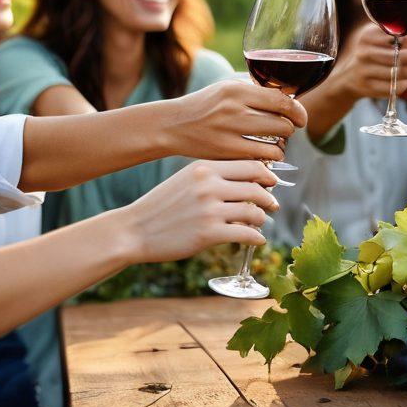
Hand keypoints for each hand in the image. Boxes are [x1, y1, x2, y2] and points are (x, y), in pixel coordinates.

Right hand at [122, 160, 276, 262]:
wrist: (134, 230)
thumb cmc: (162, 206)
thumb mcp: (186, 180)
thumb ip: (215, 177)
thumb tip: (250, 181)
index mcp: (204, 168)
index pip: (251, 166)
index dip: (268, 176)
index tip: (272, 183)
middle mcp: (208, 185)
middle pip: (257, 188)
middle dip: (269, 198)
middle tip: (273, 205)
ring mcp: (209, 209)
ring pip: (254, 212)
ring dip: (262, 219)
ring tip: (259, 223)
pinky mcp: (208, 233)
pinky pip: (246, 234)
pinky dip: (257, 238)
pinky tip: (257, 240)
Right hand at [165, 79, 307, 162]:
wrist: (172, 125)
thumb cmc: (205, 106)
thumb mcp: (227, 89)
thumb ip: (255, 92)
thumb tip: (289, 99)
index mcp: (236, 90)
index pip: (282, 101)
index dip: (298, 111)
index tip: (301, 118)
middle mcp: (234, 110)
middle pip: (283, 123)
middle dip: (291, 129)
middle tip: (287, 130)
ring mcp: (230, 133)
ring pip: (276, 144)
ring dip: (282, 146)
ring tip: (276, 143)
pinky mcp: (226, 153)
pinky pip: (262, 158)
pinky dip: (269, 158)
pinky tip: (265, 154)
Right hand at [329, 21, 406, 102]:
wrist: (349, 77)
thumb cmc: (374, 52)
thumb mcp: (382, 36)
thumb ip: (402, 30)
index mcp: (371, 33)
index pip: (404, 34)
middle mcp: (366, 50)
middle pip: (406, 55)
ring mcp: (365, 70)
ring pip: (402, 72)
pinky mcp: (368, 87)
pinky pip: (393, 87)